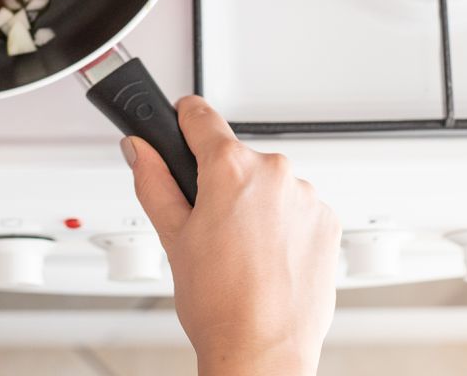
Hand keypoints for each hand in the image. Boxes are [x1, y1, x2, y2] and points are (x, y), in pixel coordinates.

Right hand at [124, 97, 339, 375]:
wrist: (263, 350)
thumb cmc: (220, 304)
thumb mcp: (171, 236)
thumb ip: (153, 181)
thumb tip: (139, 149)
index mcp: (231, 168)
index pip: (201, 116)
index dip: (183, 119)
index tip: (179, 122)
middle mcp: (275, 173)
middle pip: (236, 157)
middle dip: (220, 181)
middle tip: (206, 224)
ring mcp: (306, 197)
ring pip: (268, 185)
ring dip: (254, 204)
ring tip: (239, 252)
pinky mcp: (327, 222)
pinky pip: (297, 208)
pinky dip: (282, 225)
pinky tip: (266, 258)